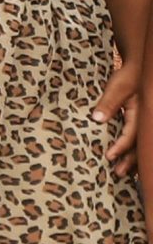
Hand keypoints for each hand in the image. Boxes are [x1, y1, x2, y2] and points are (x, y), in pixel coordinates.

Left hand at [95, 63, 139, 177]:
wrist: (137, 71)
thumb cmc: (126, 78)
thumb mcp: (116, 88)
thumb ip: (108, 104)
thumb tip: (97, 119)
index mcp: (141, 113)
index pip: (131, 134)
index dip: (121, 146)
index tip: (109, 156)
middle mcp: (145, 121)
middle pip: (140, 144)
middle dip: (130, 160)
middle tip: (118, 173)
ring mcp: (145, 122)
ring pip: (141, 145)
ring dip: (133, 159)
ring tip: (122, 173)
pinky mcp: (140, 123)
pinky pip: (138, 139)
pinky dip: (132, 151)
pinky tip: (126, 161)